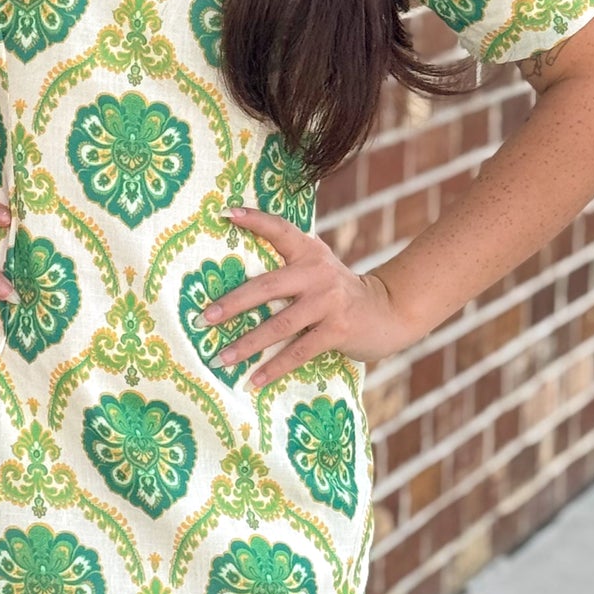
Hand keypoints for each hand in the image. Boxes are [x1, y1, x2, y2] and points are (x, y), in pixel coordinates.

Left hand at [201, 204, 420, 392]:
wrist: (389, 311)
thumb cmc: (339, 292)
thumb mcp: (319, 268)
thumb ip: (289, 266)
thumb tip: (236, 279)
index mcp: (310, 252)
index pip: (279, 229)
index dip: (253, 220)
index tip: (225, 214)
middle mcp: (317, 272)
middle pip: (266, 287)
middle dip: (231, 304)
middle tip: (203, 318)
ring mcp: (329, 301)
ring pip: (279, 324)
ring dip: (247, 344)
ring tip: (220, 358)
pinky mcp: (338, 329)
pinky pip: (299, 351)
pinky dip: (274, 366)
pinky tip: (254, 379)